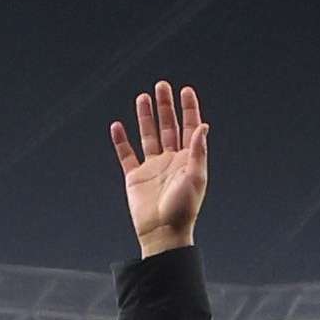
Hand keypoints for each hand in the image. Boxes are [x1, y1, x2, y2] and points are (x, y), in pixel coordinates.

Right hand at [112, 84, 212, 256]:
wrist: (162, 233)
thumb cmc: (183, 209)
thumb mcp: (195, 178)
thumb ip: (198, 151)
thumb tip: (203, 125)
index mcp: (188, 159)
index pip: (189, 127)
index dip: (188, 108)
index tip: (185, 90)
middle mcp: (171, 159)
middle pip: (168, 126)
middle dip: (165, 106)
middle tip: (162, 86)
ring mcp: (152, 167)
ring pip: (148, 135)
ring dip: (145, 117)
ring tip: (142, 97)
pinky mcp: (135, 177)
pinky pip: (126, 154)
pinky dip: (121, 141)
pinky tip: (117, 126)